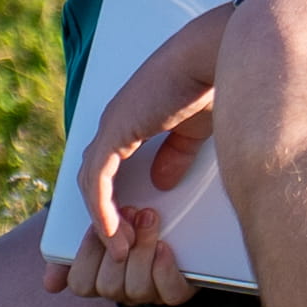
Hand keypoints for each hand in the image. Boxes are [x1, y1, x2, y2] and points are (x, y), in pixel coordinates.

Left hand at [52, 13, 225, 299]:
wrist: (217, 54)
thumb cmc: (213, 83)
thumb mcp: (192, 130)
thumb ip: (174, 153)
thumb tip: (162, 182)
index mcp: (130, 120)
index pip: (103, 169)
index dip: (103, 203)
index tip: (113, 235)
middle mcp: (112, 124)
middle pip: (89, 182)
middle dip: (93, 220)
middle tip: (105, 253)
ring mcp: (111, 126)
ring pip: (89, 186)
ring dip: (102, 222)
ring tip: (120, 251)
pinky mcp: (116, 131)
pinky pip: (98, 183)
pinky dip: (103, 211)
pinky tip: (114, 234)